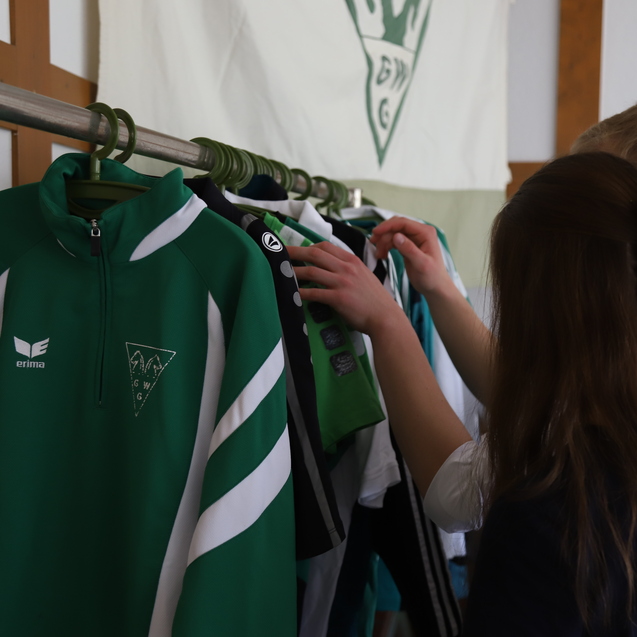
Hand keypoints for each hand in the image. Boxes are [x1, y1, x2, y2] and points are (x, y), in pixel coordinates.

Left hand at [287, 241, 403, 336]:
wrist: (386, 318)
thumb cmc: (376, 300)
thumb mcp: (365, 277)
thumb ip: (349, 270)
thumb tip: (332, 269)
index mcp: (353, 261)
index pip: (326, 246)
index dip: (308, 246)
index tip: (298, 250)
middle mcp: (347, 268)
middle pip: (315, 254)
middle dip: (295, 252)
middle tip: (280, 253)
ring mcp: (342, 282)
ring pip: (312, 271)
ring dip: (294, 271)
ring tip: (281, 272)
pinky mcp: (338, 298)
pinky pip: (314, 292)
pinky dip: (301, 292)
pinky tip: (292, 292)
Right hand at [370, 217, 453, 298]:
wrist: (435, 287)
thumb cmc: (432, 277)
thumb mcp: (421, 264)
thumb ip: (409, 249)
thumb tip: (396, 236)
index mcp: (425, 233)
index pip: (403, 223)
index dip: (388, 226)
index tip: (375, 232)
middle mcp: (420, 232)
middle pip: (397, 226)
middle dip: (384, 233)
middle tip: (373, 243)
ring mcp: (414, 239)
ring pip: (393, 234)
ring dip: (384, 242)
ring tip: (378, 255)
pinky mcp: (408, 246)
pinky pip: (394, 241)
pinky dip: (386, 246)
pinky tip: (382, 255)